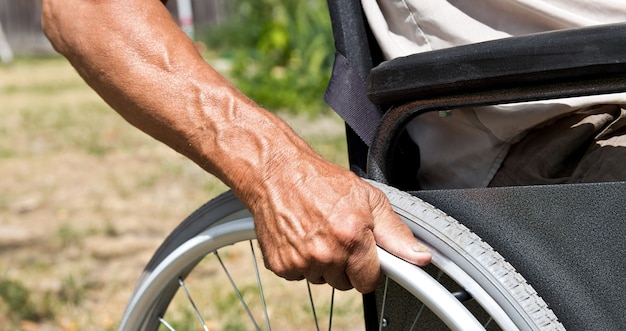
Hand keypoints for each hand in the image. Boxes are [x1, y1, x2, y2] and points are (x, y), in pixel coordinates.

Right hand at [242, 152, 431, 292]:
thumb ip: (396, 232)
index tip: (366, 256)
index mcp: (351, 237)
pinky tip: (301, 236)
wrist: (276, 172)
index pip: (369, 281)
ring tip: (318, 231)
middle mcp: (326, 253)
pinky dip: (301, 261)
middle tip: (339, 235)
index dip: (370, 268)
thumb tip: (420, 257)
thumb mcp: (368, 198)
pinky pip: (299, 276)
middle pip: (345, 283)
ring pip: (322, 279)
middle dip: (346, 264)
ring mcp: (301, 261)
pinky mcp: (280, 265)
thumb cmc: (321, 181)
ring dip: (323, 263)